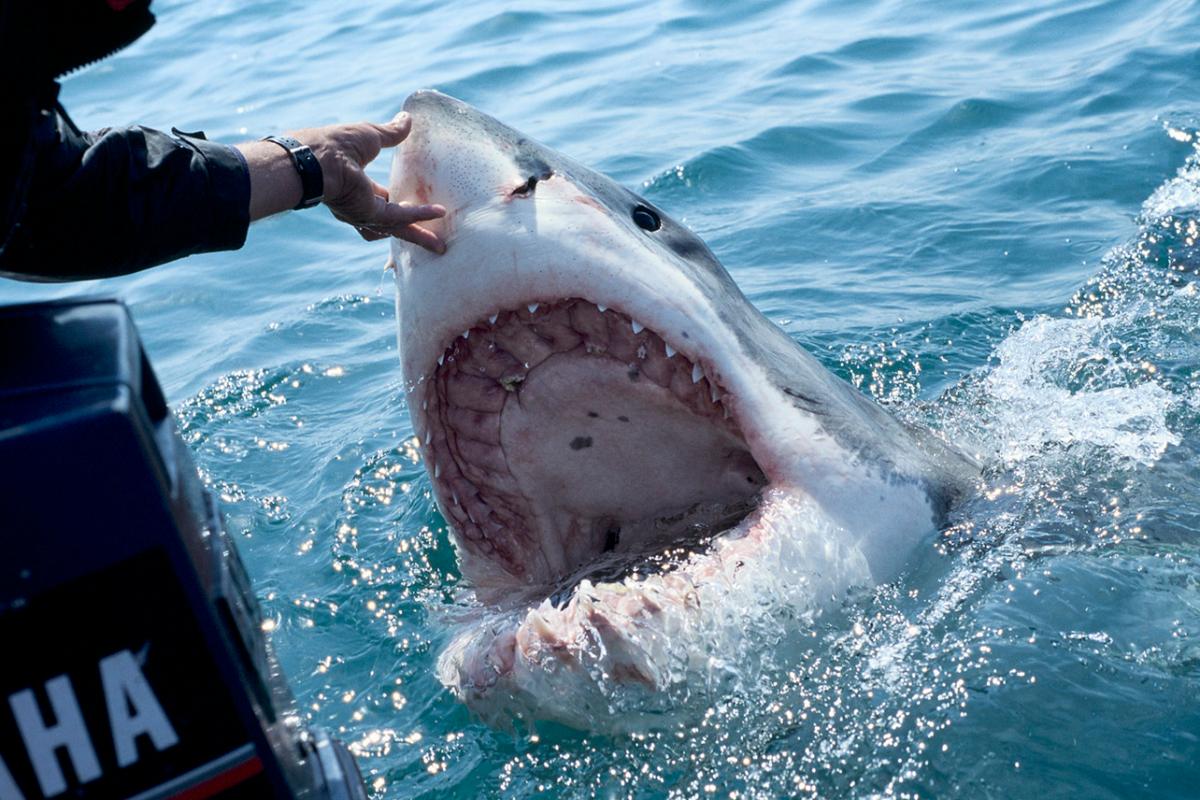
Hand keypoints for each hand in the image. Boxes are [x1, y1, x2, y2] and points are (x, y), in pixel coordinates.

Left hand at [239, 114, 445, 252]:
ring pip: (398, 229)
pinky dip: (420, 216)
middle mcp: (359, 206)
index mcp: (356, 187)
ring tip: (440, 246)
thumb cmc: (336, 143)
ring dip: (419, 236)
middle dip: (413, 232)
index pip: (382, 201)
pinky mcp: (369, 214)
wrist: (318, 156)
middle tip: (434, 240)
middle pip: (392, 224)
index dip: (398, 203)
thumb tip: (407, 118)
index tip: (415, 202)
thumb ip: (391, 132)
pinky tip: (439, 212)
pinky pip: (400, 218)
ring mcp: (364, 213)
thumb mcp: (370, 136)